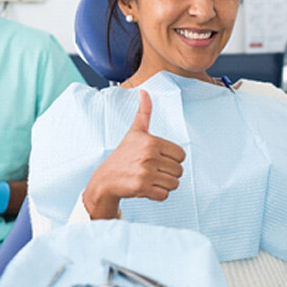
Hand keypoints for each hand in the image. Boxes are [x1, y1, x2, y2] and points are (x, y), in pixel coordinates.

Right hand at [84, 90, 185, 218]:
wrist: (105, 179)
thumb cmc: (123, 155)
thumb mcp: (135, 132)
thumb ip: (144, 112)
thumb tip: (144, 91)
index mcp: (152, 141)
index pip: (181, 155)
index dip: (171, 159)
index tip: (157, 158)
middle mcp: (149, 156)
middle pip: (179, 171)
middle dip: (168, 173)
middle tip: (152, 170)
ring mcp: (145, 172)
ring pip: (174, 184)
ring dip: (163, 184)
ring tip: (149, 178)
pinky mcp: (142, 188)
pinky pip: (164, 195)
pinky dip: (157, 195)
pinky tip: (146, 188)